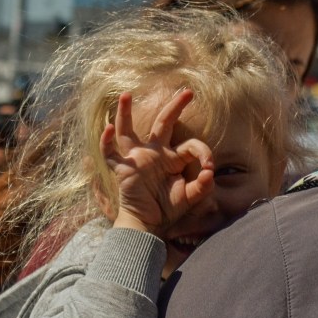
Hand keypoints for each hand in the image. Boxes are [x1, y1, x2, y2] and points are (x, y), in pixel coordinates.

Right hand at [100, 90, 213, 235]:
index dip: (203, 152)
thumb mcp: (190, 198)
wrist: (148, 226)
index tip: (210, 167)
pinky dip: (106, 142)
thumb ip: (202, 186)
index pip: (190, 145)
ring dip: (125, 113)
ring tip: (126, 94)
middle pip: (163, 123)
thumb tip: (210, 173)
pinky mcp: (123, 169)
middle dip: (175, 106)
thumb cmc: (168, 210)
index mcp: (173, 158)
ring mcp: (137, 158)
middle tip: (188, 91)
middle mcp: (155, 153)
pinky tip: (108, 129)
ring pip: (128, 130)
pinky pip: (110, 154)